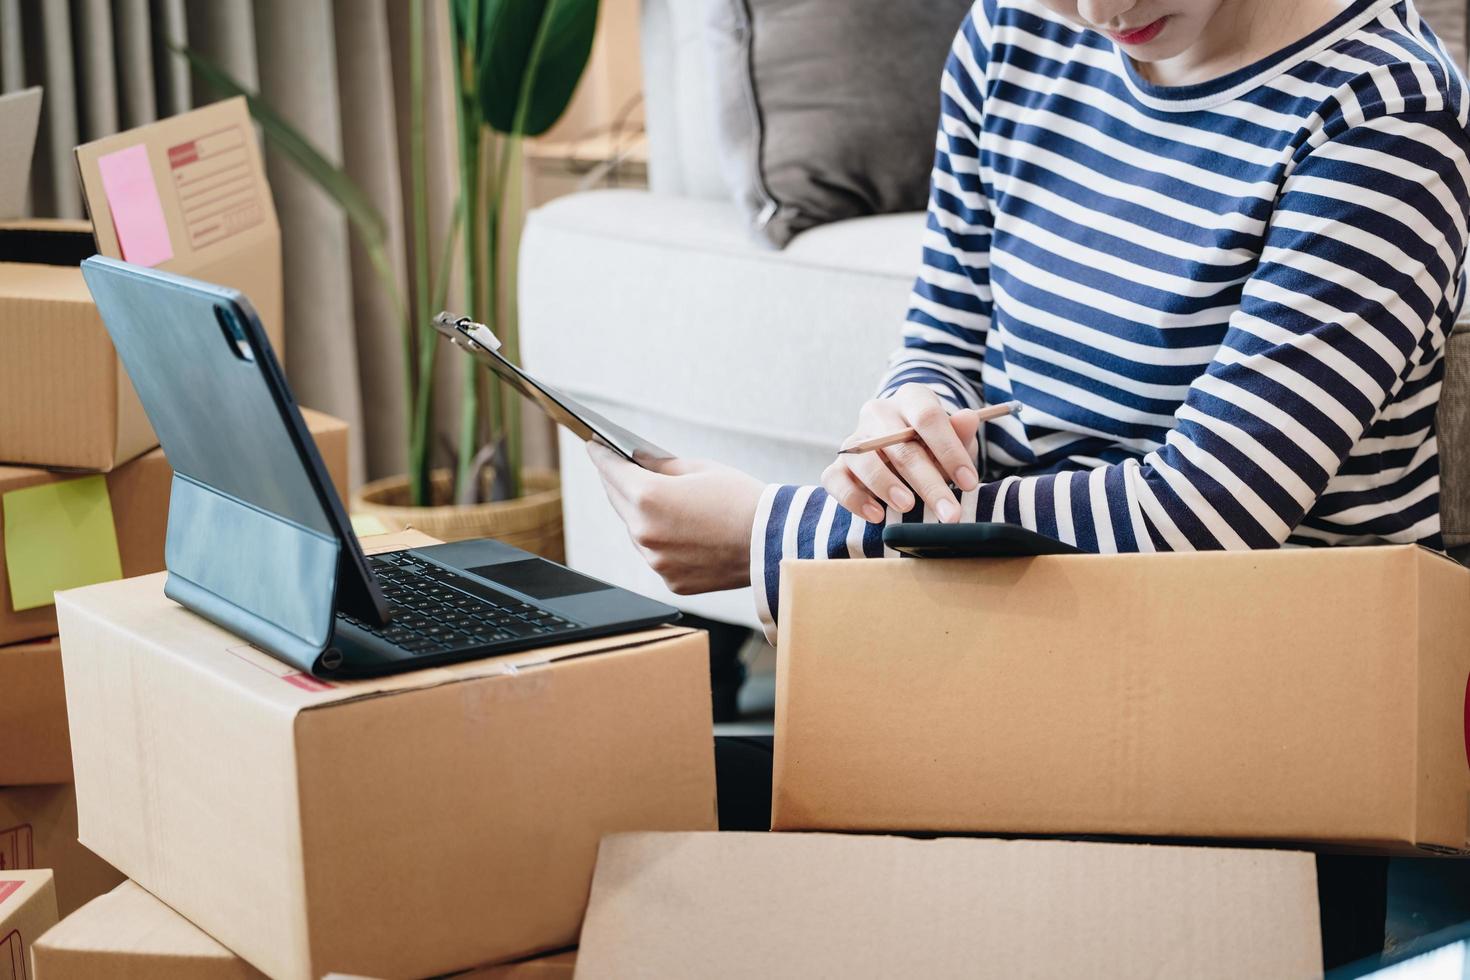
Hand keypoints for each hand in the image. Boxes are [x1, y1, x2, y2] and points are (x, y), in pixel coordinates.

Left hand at [587, 442, 764, 594]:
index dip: (601, 455)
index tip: (595, 446)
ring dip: (639, 515)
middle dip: (618, 482)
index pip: (611, 470)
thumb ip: (660, 465)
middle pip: (618, 501)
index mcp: (648, 498)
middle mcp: (644, 532)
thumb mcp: (699, 469)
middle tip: (617, 468)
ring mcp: (656, 561)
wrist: (774, 543)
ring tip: (648, 499)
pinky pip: (656, 555)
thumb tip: (636, 461)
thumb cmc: (741, 499)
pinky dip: (661, 541)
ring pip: (636, 531)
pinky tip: (675, 528)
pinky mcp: (671, 580)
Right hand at [823, 383, 980, 523]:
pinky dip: (854, 499)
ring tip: (908, 506)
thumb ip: (960, 433)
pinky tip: (876, 515)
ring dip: (886, 485)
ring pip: (864, 460)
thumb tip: (969, 419)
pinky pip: (836, 480)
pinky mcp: (838, 465)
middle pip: (901, 446)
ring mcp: (855, 439)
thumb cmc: (933, 447)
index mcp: (910, 398)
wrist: (905, 455)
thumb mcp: (954, 440)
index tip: (970, 482)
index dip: (950, 450)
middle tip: (950, 512)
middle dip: (929, 483)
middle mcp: (878, 413)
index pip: (928, 417)